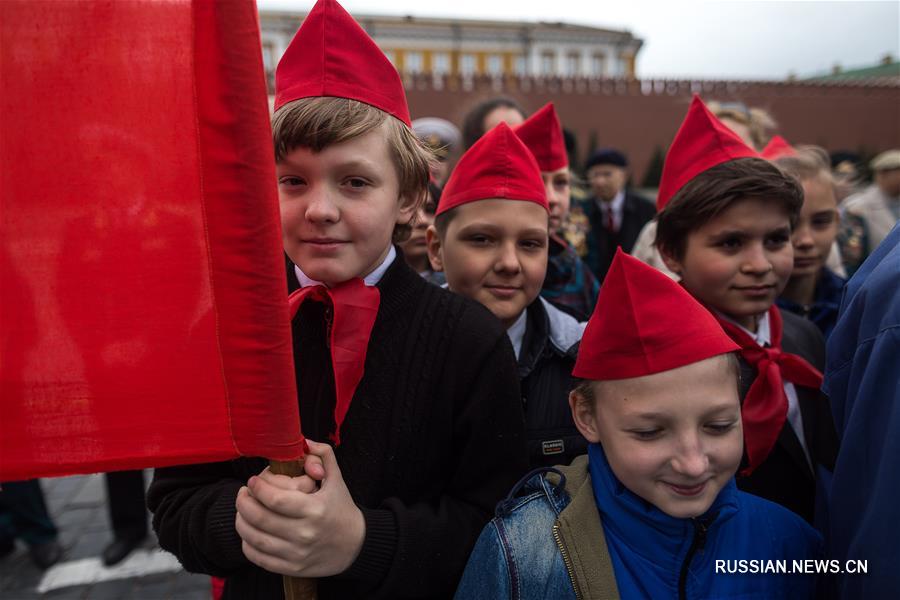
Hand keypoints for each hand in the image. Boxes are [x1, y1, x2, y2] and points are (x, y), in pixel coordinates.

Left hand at [235, 440, 365, 577]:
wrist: (356, 545)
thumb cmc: (342, 509)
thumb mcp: (337, 479)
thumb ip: (323, 455)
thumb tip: (304, 441)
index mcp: (315, 509)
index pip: (275, 499)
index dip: (257, 488)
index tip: (252, 481)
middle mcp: (305, 533)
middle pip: (260, 518)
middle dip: (243, 503)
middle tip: (242, 493)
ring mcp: (297, 553)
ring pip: (255, 539)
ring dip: (241, 522)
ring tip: (242, 511)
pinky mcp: (292, 568)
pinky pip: (259, 558)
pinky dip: (248, 544)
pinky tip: (249, 532)